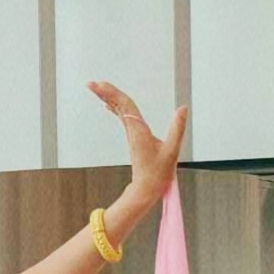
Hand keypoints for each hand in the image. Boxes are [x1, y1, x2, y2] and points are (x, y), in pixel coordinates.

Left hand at [87, 82, 187, 205]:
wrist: (146, 190)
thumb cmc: (158, 173)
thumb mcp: (172, 151)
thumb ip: (178, 129)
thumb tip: (182, 108)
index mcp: (139, 130)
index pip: (126, 106)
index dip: (113, 93)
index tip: (100, 84)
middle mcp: (133, 130)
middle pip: (118, 105)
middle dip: (105, 93)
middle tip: (91, 82)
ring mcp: (132, 134)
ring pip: (119, 110)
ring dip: (109, 98)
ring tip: (97, 87)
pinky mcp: (134, 138)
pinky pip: (123, 118)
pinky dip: (116, 108)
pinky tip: (108, 104)